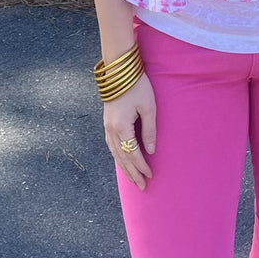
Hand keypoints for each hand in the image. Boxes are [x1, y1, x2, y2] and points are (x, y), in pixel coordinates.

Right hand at [104, 73, 156, 190]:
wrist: (119, 71)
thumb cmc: (137, 86)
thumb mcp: (148, 107)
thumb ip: (149, 130)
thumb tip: (151, 150)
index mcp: (121, 127)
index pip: (133, 154)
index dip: (142, 166)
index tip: (151, 176)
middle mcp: (111, 130)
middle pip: (122, 158)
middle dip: (133, 173)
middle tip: (142, 187)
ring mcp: (107, 126)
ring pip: (115, 153)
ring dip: (124, 167)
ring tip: (133, 179)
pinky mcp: (107, 122)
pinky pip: (111, 145)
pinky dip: (117, 156)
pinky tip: (122, 161)